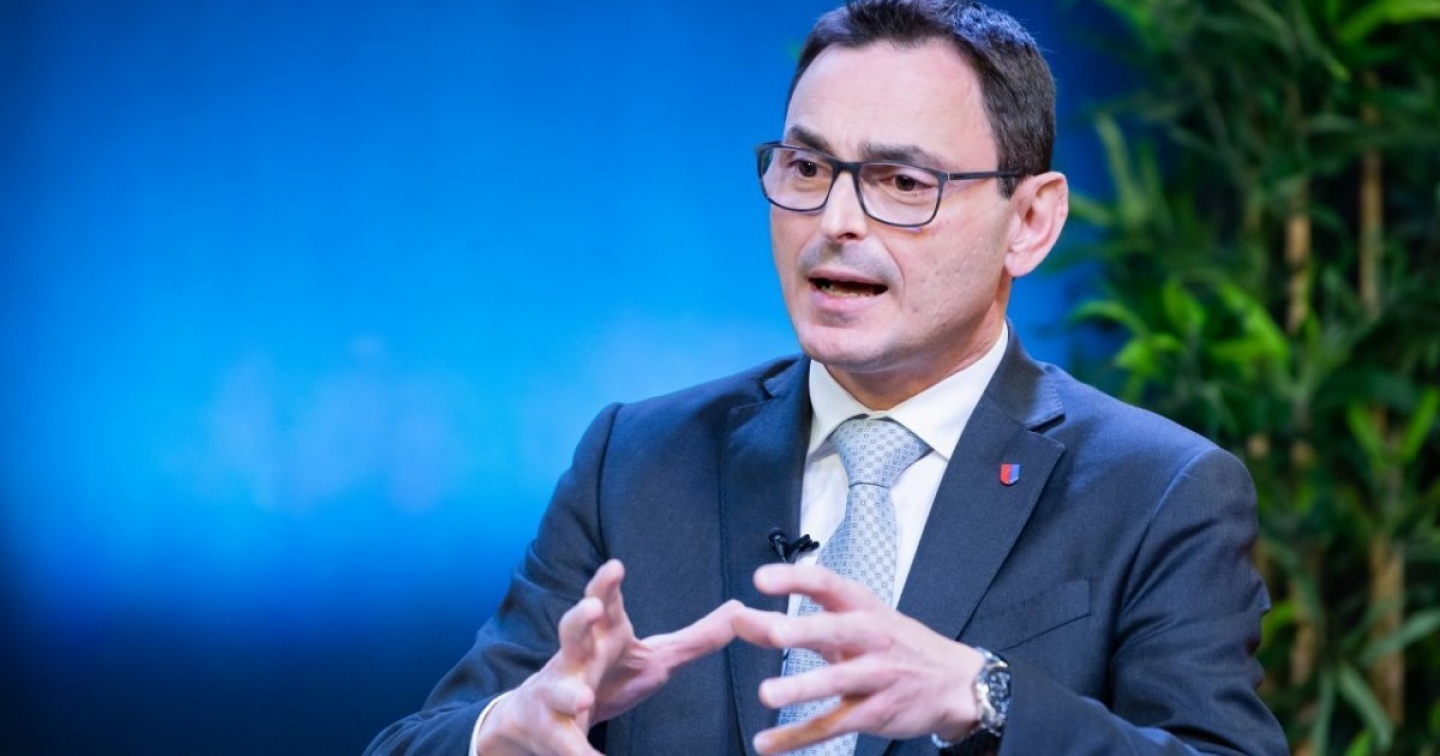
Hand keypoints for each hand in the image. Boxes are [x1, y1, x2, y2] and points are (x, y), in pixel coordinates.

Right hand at [477, 559, 740, 755]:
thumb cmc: (606, 677)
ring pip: (559, 688)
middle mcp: (576, 658)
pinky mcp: (554, 732)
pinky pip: (566, 743)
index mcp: (604, 636)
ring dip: (570, 692)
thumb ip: (697, 639)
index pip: (603, 603)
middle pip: (571, 631)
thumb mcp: (654, 657)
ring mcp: (559, 694)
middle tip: (593, 609)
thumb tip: (741, 610)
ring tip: (585, 697)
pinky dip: (578, 753)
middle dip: (579, 618)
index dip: (606, 585)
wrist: (541, 717)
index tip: (615, 567)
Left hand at [732, 563, 983, 754]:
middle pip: (834, 631)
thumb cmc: (895, 645)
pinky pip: (832, 725)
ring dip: (800, 688)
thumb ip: (797, 623)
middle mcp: (870, 637)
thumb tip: (743, 619)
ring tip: (767, 694)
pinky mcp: (874, 713)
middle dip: (804, 630)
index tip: (762, 579)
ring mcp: (875, 677)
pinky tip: (768, 743)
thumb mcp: (855, 624)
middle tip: (773, 631)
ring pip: (835, 682)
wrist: (955, 682)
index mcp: (861, 607)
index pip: (826, 584)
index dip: (794, 580)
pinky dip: (797, 737)